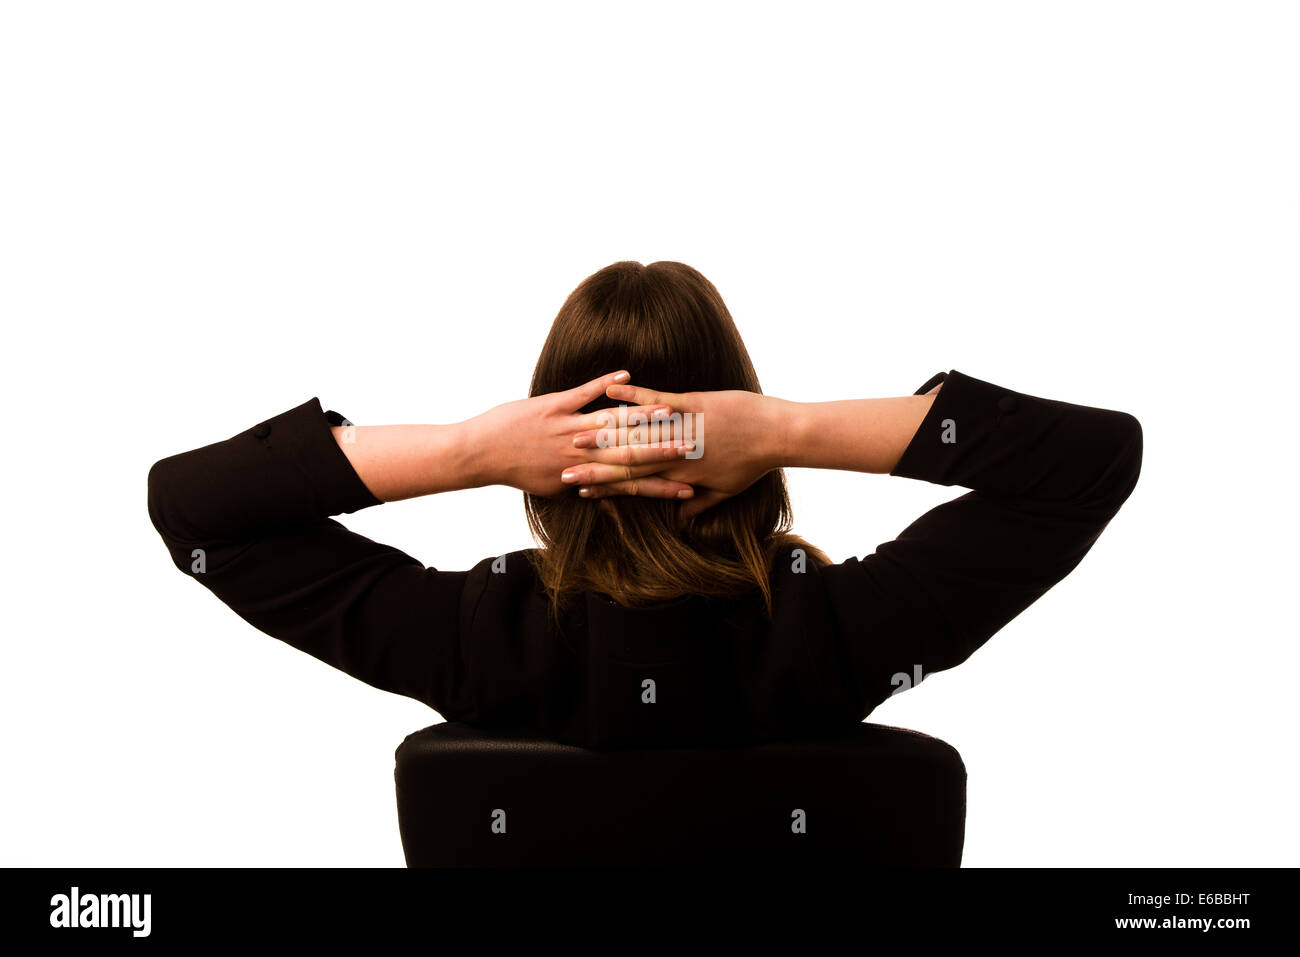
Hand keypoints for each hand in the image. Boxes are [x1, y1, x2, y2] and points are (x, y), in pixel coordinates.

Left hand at [462, 370, 697, 498]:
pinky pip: (583, 393)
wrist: (480, 454)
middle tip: (695, 446)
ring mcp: (566, 428)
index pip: (630, 482)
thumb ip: (585, 492)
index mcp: (582, 474)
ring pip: (611, 422)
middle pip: (629, 452)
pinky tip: (626, 376)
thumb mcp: (553, 491)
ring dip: (642, 415)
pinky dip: (605, 385)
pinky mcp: (552, 406)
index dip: (661, 484)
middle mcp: (579, 454)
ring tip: (671, 410)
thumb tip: (609, 503)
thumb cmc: (517, 471)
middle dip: (664, 449)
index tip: (689, 486)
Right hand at [562, 380, 787, 519]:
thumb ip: (698, 503)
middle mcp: (674, 454)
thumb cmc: (752, 463)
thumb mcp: (725, 490)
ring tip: (574, 434)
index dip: (606, 487)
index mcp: (679, 475)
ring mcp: (680, 427)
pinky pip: (655, 399)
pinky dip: (632, 395)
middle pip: (625, 461)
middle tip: (562, 468)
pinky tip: (611, 389)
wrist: (775, 435)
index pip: (634, 484)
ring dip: (602, 433)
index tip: (580, 491)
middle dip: (592, 466)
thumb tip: (679, 515)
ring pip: (634, 432)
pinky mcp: (690, 403)